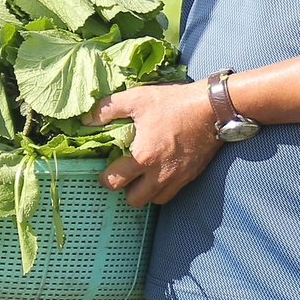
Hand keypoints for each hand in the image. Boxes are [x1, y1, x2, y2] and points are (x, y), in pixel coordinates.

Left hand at [86, 82, 219, 207]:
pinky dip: (163, 188)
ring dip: (145, 192)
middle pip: (134, 200)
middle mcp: (159, 174)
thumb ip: (109, 109)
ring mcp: (177, 178)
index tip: (104, 172)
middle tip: (124, 175)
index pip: (115, 181)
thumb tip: (86, 119)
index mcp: (143, 157)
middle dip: (125, 191)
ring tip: (142, 176)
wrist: (213, 108)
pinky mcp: (190, 176)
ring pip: (154, 200)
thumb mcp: (138, 99)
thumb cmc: (174, 103)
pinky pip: (172, 193)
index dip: (104, 179)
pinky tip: (161, 172)